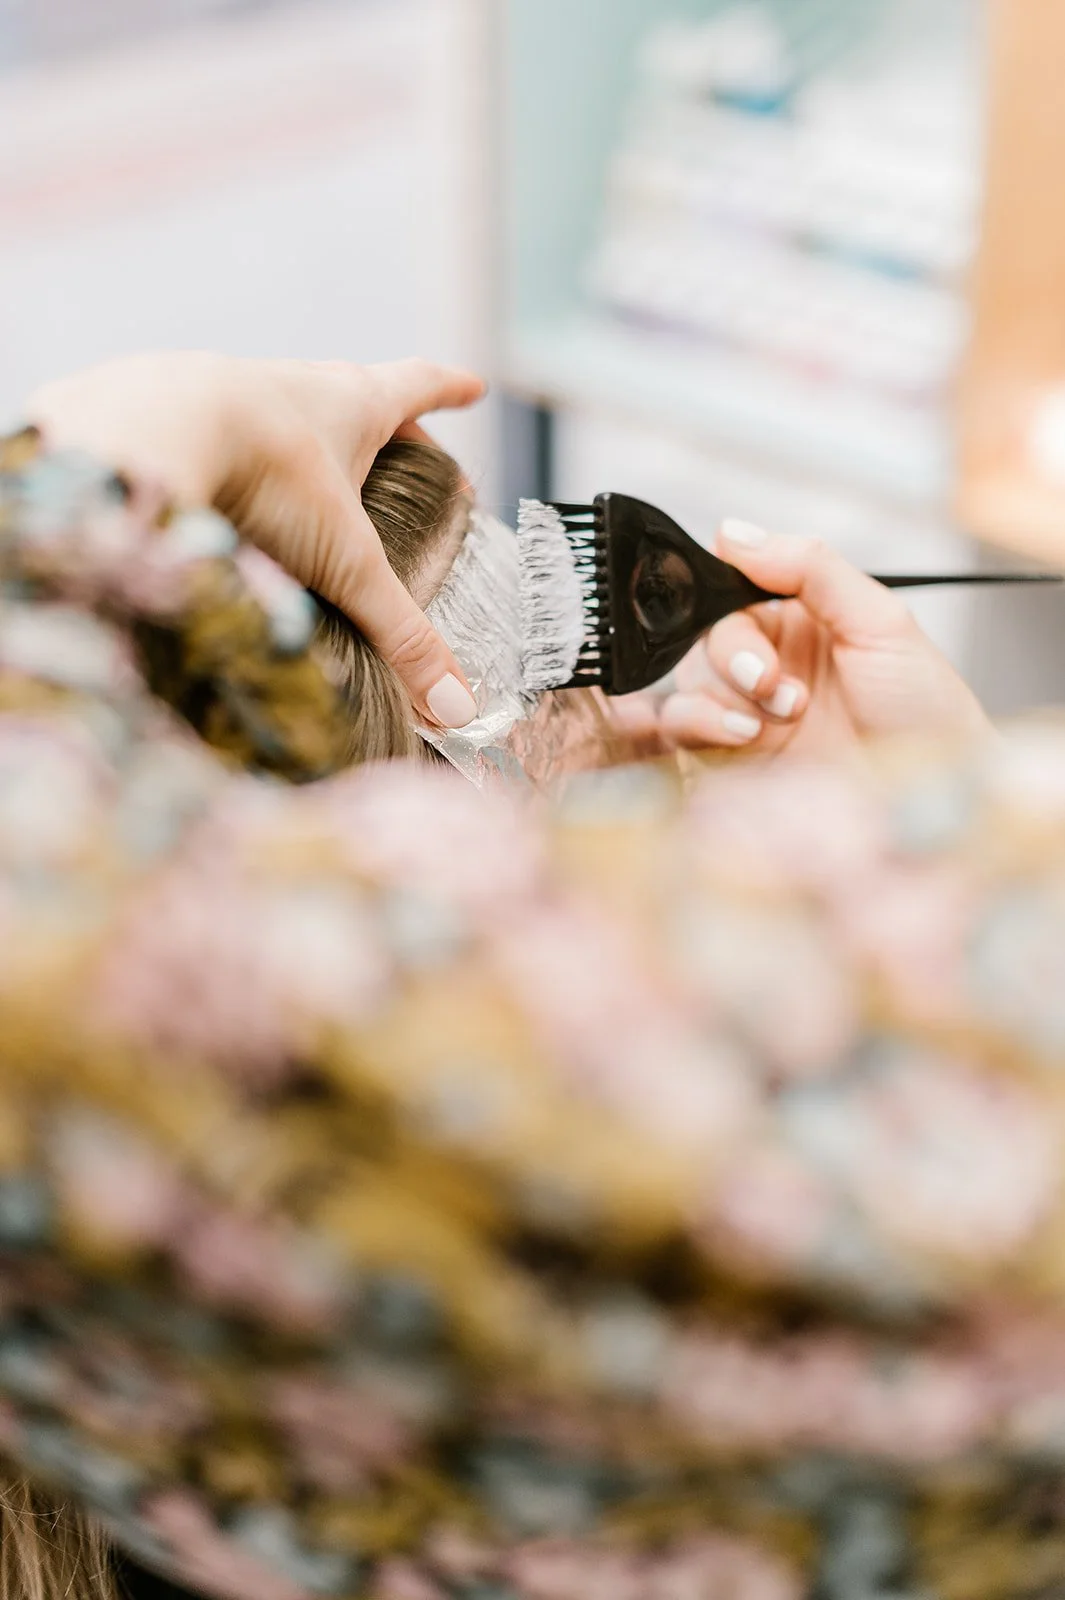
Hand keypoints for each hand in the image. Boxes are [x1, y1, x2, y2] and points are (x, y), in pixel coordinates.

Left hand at [28, 352, 485, 726]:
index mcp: (349, 403)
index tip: (472, 386)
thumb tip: (452, 706)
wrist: (149, 429)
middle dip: (380, 426)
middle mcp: (291, 388)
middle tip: (401, 450)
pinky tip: (225, 501)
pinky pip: (217, 442)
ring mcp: (227, 396)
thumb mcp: (345, 562)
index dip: (448, 389)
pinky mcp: (172, 420)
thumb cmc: (263, 475)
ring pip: (280, 415)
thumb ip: (398, 633)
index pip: (417, 386)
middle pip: (350, 394)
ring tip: (311, 485)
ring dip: (303, 445)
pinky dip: (236, 468)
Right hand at [622, 518, 989, 760]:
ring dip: (725, 692)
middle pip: (707, 636)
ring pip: (690, 678)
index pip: (735, 591)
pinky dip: (700, 722)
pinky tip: (746, 734)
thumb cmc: (924, 712)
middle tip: (773, 681)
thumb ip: (810, 567)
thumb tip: (734, 531)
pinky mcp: (728, 758)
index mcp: (801, 623)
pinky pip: (681, 727)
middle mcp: (768, 665)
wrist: (927, 796)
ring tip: (778, 717)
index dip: (730, 598)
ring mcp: (746, 713)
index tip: (749, 608)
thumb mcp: (879, 621)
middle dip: (736, 654)